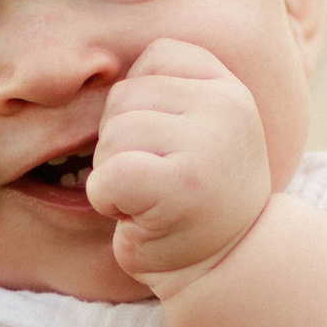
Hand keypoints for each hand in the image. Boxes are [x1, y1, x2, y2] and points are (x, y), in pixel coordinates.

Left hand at [88, 39, 272, 287]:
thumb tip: (98, 71)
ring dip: (114, 174)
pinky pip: (109, 175)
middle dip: (121, 144)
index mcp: (229, 87)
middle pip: (124, 97)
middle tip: (156, 183)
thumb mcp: (198, 129)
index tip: (167, 146)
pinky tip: (137, 215)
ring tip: (151, 200)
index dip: (141, 105)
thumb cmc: (196, 202)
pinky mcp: (182, 184)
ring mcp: (208, 143)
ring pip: (112, 135)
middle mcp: (225, 106)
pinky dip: (107, 200)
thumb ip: (169, 92)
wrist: (225, 268)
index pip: (156, 57)